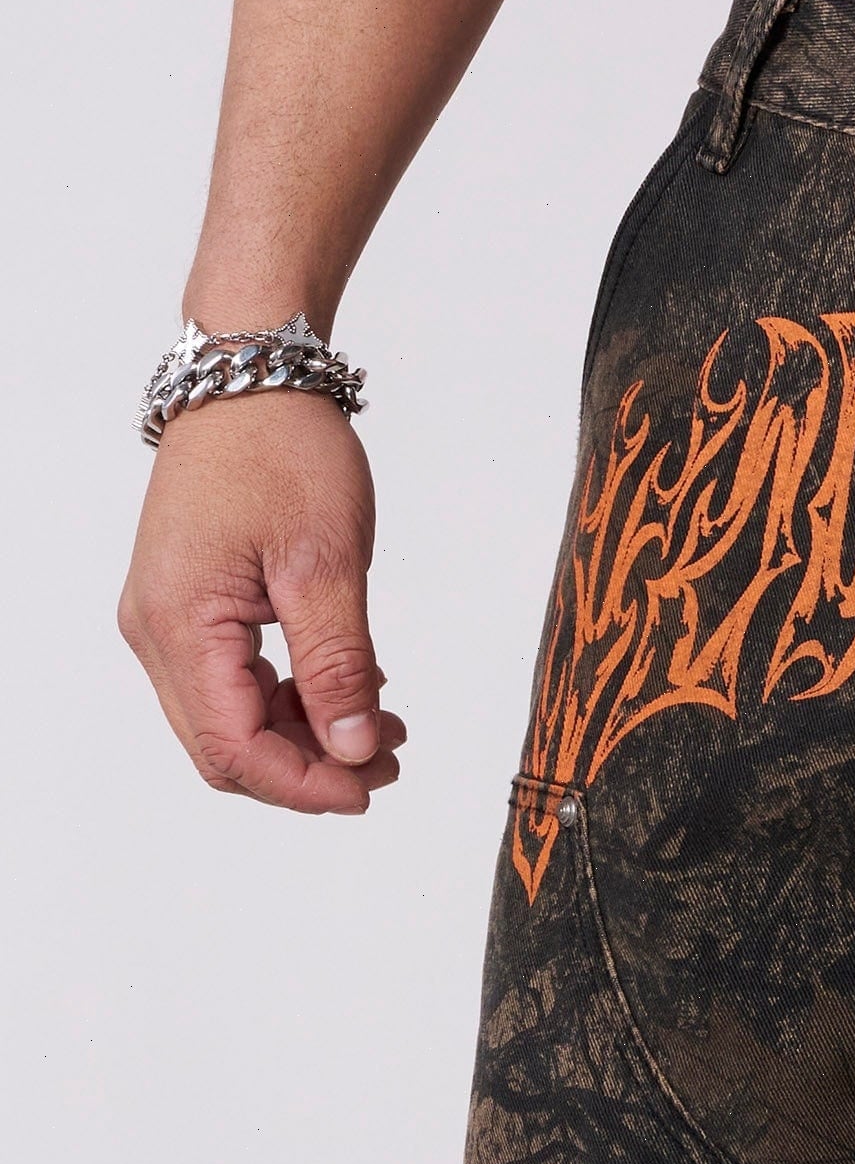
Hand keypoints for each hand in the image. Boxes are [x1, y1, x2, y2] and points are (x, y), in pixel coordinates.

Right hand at [119, 394, 406, 811]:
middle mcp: (158, 630)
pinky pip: (234, 676)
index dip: (304, 784)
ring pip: (231, 715)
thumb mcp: (326, 564)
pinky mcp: (190, 601)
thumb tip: (349, 748)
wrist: (250, 378)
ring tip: (381, 725)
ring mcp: (169, 616)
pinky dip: (291, 693)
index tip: (370, 786)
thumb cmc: (281, 450)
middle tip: (386, 759)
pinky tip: (351, 685)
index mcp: (181, 624)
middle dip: (307, 766)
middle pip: (225, 745)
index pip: (233, 750)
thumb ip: (338, 664)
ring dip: (304, 732)